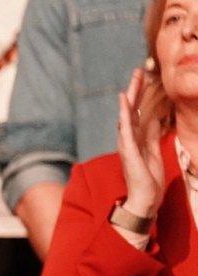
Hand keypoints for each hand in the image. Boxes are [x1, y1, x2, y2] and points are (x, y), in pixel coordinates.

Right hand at [118, 67, 165, 218]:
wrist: (145, 199)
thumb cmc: (149, 180)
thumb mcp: (155, 153)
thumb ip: (153, 136)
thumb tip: (157, 121)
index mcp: (136, 140)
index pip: (138, 114)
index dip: (141, 97)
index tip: (146, 80)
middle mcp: (128, 140)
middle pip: (131, 110)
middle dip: (135, 91)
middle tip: (138, 72)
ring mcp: (127, 144)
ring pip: (127, 115)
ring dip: (129, 97)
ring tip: (133, 80)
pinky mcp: (128, 149)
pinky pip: (125, 127)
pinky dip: (123, 113)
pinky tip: (124, 101)